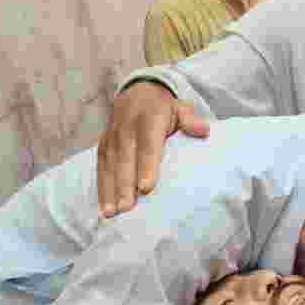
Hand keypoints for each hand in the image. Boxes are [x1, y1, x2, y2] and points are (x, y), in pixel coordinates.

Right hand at [97, 80, 209, 216]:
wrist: (138, 91)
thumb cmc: (165, 108)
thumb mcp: (180, 107)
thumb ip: (190, 119)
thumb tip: (204, 130)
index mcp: (148, 119)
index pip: (147, 145)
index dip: (146, 166)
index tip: (146, 188)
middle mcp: (126, 128)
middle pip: (125, 159)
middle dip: (125, 184)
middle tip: (127, 208)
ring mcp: (112, 137)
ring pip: (110, 166)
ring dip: (110, 190)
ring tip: (112, 213)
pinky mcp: (103, 145)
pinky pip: (101, 168)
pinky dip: (101, 188)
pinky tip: (104, 208)